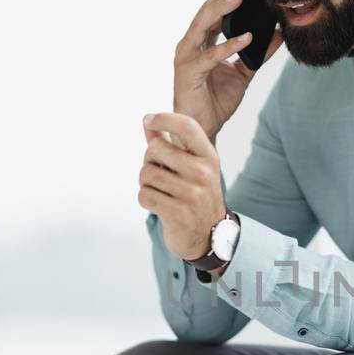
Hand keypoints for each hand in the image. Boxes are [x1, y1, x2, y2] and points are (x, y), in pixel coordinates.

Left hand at [138, 111, 225, 259]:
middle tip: (158, 174)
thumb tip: (146, 120)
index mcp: (209, 157)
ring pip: (146, 173)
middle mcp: (204, 173)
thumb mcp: (190, 167)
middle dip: (148, 160)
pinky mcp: (179, 214)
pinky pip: (144, 195)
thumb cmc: (194, 195)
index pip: (187, 126)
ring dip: (146, 183)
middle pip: (156, 148)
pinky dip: (145, 199)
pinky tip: (158, 205)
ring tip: (159, 191)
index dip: (164, 118)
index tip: (149, 120)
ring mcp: (193, 195)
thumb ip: (168, 143)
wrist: (208, 236)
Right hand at [173, 0, 283, 141]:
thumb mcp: (244, 73)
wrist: (203, 130)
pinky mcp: (187, 74)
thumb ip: (258, 54)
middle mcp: (190, 46)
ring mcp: (185, 58)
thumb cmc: (217, 101)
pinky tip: (246, 38)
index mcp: (201, 43)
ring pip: (201, 27)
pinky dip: (227, 46)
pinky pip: (210, 56)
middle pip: (205, 13)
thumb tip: (279, 35)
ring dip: (220, 11)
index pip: (212, 12)